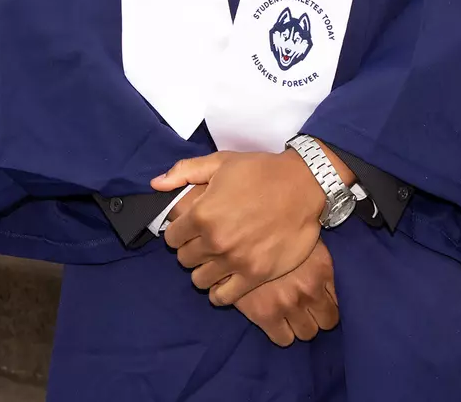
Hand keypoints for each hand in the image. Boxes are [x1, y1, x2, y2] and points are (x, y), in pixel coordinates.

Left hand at [155, 149, 325, 305]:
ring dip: (204, 270)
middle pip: (184, 259)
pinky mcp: (255, 275)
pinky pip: (223, 297)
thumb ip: (185, 172)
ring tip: (216, 259)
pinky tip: (225, 279)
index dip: (179, 232)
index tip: (190, 229)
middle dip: (191, 250)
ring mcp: (235, 261)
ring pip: (199, 280)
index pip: (171, 237)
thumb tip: (156, 184)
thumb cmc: (261, 171)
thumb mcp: (221, 162)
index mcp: (202, 214)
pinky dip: (219, 292)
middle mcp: (215, 241)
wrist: (304, 185)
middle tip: (206, 242)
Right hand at [234, 240, 339, 346]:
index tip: (323, 300)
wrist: (234, 234)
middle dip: (318, 316)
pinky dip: (282, 333)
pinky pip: (284, 340)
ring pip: (308, 333)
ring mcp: (289, 303)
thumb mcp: (301, 237)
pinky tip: (275, 320)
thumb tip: (325, 276)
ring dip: (301, 326)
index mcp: (323, 267)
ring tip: (290, 314)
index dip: (331, 302)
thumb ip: (316, 259)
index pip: (341, 299)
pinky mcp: (266, 315)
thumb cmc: (269, 232)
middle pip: (328, 321)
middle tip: (307, 309)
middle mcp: (310, 288)